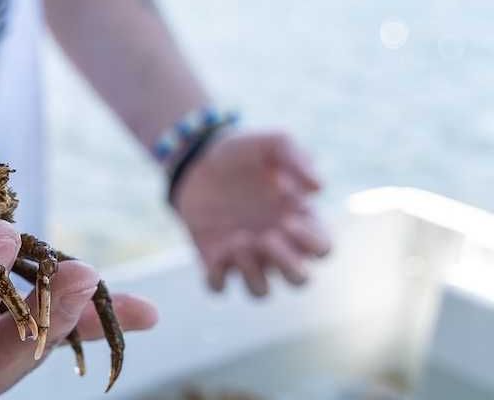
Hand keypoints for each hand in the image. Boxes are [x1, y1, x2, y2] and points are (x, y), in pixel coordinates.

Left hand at [174, 131, 331, 296]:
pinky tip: (217, 249)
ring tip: (239, 239)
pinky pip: (219, 287)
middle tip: (266, 236)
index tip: (288, 216)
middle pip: (299, 281)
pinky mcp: (214, 258)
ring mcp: (245, 255)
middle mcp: (277, 244)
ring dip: (252, 274)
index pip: (323, 250)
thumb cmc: (243, 151)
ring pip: (260, 291)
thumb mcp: (273, 144)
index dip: (312, 242)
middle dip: (288, 266)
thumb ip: (298, 159)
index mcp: (299, 220)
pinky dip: (218, 277)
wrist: (196, 158)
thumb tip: (319, 188)